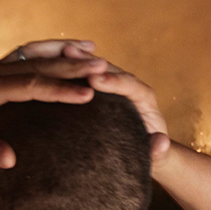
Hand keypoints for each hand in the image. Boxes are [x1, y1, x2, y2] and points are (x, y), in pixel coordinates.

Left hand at [0, 40, 107, 167]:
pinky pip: (34, 53)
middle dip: (73, 66)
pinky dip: (56, 49)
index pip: (29, 87)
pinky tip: (79, 49)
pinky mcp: (5, 65)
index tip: (87, 95)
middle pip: (40, 66)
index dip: (59, 89)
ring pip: (39, 53)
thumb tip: (11, 159)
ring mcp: (0, 65)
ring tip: (98, 54)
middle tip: (104, 68)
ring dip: (68, 52)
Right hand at [57, 46, 169, 161]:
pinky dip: (70, 70)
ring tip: (57, 52)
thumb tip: (160, 142)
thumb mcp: (156, 156)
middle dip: (89, 62)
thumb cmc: (148, 155)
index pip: (130, 85)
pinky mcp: (98, 91)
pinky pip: (84, 76)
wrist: (142, 151)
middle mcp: (128, 87)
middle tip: (69, 54)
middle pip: (109, 70)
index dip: (113, 81)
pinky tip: (50, 64)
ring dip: (77, 60)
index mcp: (144, 99)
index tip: (95, 80)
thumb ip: (159, 151)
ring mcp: (111, 86)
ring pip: (94, 68)